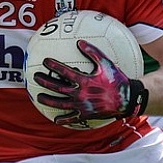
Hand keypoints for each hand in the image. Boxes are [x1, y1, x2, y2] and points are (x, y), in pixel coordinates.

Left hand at [33, 39, 147, 125]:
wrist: (127, 99)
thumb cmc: (117, 80)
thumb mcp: (106, 63)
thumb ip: (93, 52)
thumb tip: (80, 42)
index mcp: (84, 81)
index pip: (64, 72)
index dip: (53, 66)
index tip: (45, 61)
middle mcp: (80, 94)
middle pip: (57, 88)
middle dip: (45, 82)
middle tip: (36, 77)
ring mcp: (81, 105)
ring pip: (60, 103)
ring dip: (48, 100)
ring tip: (38, 97)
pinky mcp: (86, 115)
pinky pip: (72, 118)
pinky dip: (63, 119)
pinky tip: (55, 119)